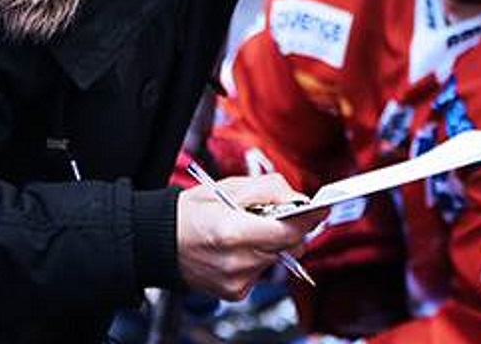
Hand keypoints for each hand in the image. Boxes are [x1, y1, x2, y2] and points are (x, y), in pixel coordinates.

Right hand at [176, 173, 325, 299]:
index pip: (289, 229)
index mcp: (233, 232)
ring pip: (278, 258)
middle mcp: (237, 262)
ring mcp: (236, 281)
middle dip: (292, 228)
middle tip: (282, 213)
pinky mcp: (235, 292)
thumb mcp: (231, 187)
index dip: (309, 218)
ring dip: (274, 242)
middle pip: (289, 245)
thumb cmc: (193, 211)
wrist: (159, 241)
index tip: (322, 208)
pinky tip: (240, 247)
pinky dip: (259, 257)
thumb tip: (299, 199)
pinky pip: (263, 271)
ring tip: (251, 229)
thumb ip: (270, 190)